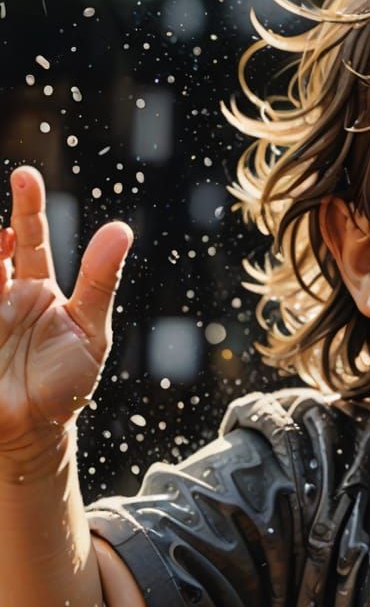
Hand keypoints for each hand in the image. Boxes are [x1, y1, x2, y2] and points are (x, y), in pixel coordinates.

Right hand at [0, 166, 132, 449]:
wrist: (37, 431)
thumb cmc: (65, 382)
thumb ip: (100, 280)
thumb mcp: (89, 329)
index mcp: (36, 290)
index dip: (27, 207)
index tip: (25, 174)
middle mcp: (3, 297)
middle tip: (6, 204)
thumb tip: (121, 229)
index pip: (29, 239)